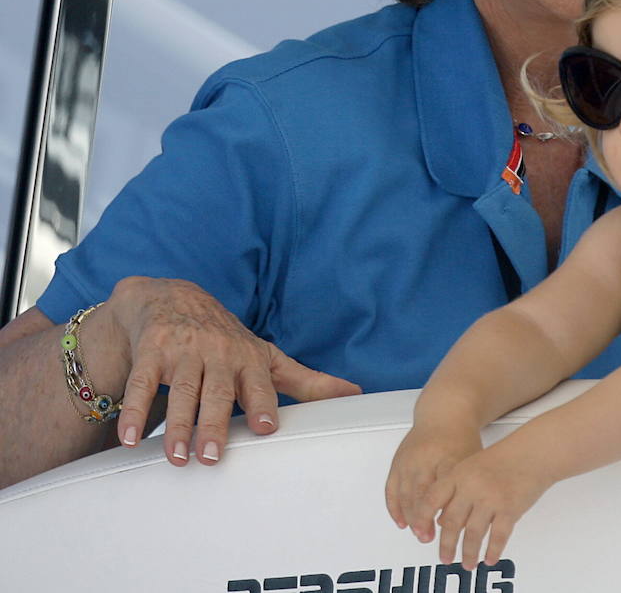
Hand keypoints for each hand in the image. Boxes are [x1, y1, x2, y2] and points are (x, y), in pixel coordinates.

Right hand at [108, 276, 360, 465]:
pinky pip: (141, 385)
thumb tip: (356, 395)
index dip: (262, 404)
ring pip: (182, 392)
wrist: (171, 297)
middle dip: (215, 423)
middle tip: (212, 457)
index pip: (260, 384)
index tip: (266, 428)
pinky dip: (134, 412)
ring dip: (178, 426)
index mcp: (250, 358)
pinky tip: (130, 440)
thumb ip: (307, 381)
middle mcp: (218, 353)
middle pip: (218, 392)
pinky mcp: (151, 352)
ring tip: (177, 457)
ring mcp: (183, 351)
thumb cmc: (227, 340)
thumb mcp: (266, 356)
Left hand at [386, 425, 549, 568]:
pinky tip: (489, 558)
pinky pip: (498, 536)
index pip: (431, 500)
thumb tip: (442, 521)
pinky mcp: (509, 508)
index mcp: (458, 473)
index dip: (422, 520)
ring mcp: (490, 498)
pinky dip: (493, 551)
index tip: (420, 535)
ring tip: (467, 563)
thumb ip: (455, 490)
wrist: (534, 451)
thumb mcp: (472, 466)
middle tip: (445, 558)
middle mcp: (471, 486)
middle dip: (447, 545)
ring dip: (469, 553)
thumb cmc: (505, 458)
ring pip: (473, 534)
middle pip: (451, 522)